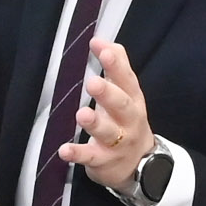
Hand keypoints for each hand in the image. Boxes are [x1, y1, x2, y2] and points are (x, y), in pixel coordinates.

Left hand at [66, 41, 155, 191]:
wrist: (141, 165)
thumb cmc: (126, 121)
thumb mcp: (126, 94)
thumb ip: (115, 67)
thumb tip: (101, 40)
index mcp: (133, 99)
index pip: (126, 78)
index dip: (116, 64)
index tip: (102, 49)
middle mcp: (129, 120)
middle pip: (121, 105)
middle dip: (108, 94)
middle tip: (93, 83)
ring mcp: (118, 142)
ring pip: (107, 132)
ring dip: (94, 123)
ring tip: (81, 114)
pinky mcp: (104, 161)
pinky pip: (90, 157)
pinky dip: (77, 153)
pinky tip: (63, 150)